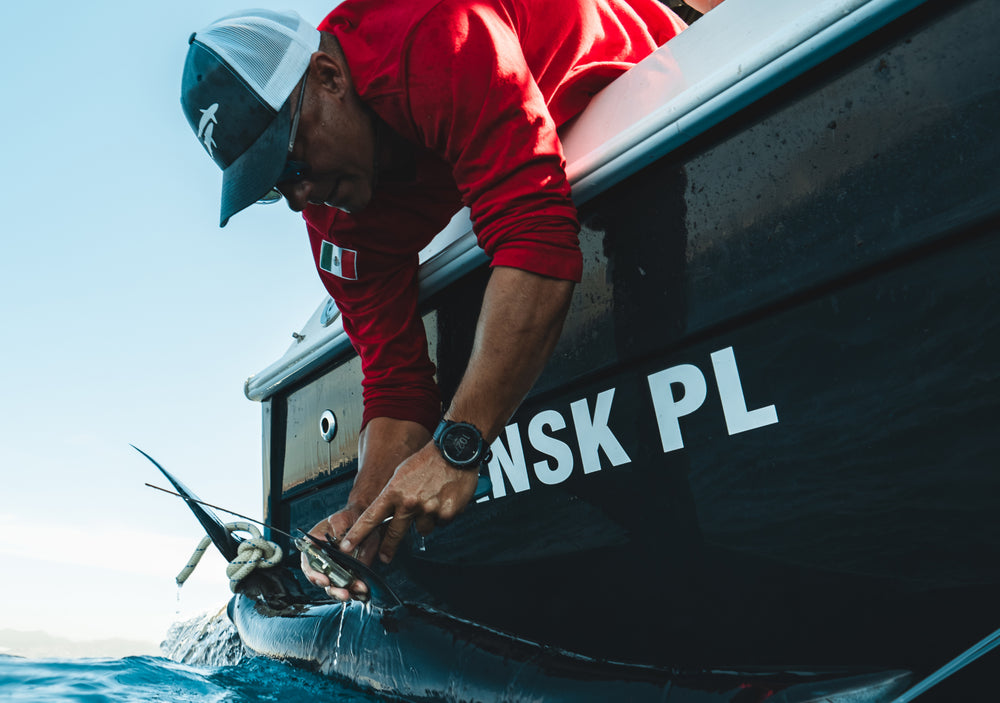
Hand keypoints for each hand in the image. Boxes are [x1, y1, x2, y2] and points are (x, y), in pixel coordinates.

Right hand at [299, 505, 379, 600]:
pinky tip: (363, 591)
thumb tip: (335, 546)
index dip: (314, 575)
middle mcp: (323, 562)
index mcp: (314, 547)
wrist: (363, 519)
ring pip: (336, 588)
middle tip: (343, 592)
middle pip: (322, 581)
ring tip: (358, 590)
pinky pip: (350, 587)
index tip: (325, 580)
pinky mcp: (350, 574)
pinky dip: (356, 591)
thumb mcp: (340, 521)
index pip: (308, 565)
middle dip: (333, 590)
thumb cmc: (348, 518)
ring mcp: (336, 570)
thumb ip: (337, 534)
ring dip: (346, 592)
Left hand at [340, 442, 478, 563]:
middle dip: (388, 548)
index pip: (370, 518)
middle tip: (384, 557)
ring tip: (432, 499)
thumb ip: (393, 495)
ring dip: (425, 520)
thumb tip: (387, 512)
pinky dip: (441, 515)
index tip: (346, 547)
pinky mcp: (446, 514)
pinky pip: (440, 523)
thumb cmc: (427, 460)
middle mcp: (409, 503)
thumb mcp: (401, 473)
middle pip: (394, 533)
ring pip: (422, 528)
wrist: (454, 451)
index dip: (356, 535)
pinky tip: (444, 499)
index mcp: (394, 492)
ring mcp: (428, 510)